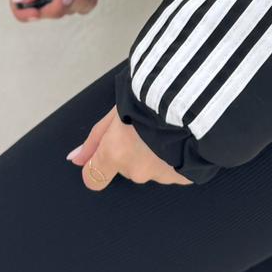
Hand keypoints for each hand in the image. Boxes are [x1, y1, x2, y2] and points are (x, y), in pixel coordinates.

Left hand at [67, 106, 192, 189]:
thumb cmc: (155, 94)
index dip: (99, 166)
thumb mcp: (119, 108)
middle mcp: (137, 170)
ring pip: (154, 168)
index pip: (94, 177)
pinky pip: (176, 170)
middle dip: (136, 150)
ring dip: (159, 153)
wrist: (197, 97)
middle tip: (149, 123)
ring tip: (172, 125)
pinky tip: (185, 136)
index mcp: (116, 152)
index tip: (107, 154)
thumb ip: (95, 138)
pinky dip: (178, 157)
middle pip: (129, 167)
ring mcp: (162, 176)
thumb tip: (74, 159)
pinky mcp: (185, 176)